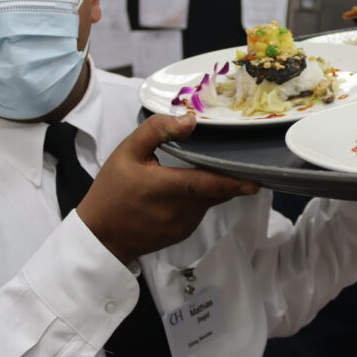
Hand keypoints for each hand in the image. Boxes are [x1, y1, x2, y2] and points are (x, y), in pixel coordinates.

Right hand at [77, 113, 259, 263]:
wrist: (100, 236)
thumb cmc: (111, 191)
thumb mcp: (126, 152)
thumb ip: (157, 130)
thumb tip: (190, 120)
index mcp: (165, 189)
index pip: (207, 185)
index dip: (233, 183)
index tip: (256, 180)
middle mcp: (179, 211)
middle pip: (215, 191)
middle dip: (229, 176)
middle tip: (241, 158)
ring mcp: (183, 226)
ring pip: (211, 201)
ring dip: (214, 186)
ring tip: (209, 167)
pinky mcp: (184, 233)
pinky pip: (201, 211)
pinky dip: (202, 197)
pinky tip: (191, 187)